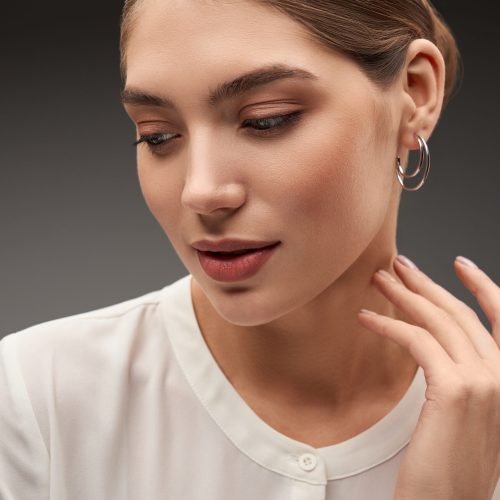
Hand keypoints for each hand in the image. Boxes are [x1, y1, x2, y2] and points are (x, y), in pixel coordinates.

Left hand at [357, 255, 499, 499]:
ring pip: (438, 321)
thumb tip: (433, 346)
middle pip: (460, 314)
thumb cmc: (448, 469)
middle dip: (427, 284)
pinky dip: (388, 324)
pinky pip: (416, 341)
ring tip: (378, 281)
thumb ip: (461, 379)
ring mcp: (484, 382)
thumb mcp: (466, 417)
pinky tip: (366, 318)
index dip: (482, 287)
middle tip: (398, 265)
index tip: (459, 264)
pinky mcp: (455, 390)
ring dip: (404, 295)